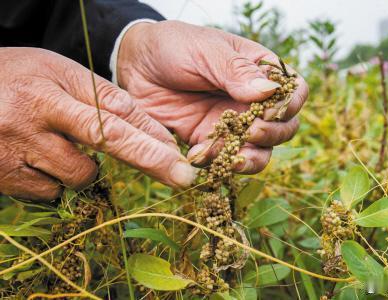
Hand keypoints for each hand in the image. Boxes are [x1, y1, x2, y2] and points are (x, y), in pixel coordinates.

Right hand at [0, 48, 195, 200]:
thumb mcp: (55, 71)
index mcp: (51, 85)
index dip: (151, 133)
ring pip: (81, 175)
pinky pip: (52, 192)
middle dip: (151, 160)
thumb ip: (97, 95)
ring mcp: (18, 151)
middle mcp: (36, 117)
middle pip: (108, 139)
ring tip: (58, 145)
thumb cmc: (14, 78)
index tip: (180, 153)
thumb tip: (146, 127)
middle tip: (183, 178)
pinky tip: (38, 159)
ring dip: (84, 168)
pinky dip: (56, 180)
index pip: (114, 109)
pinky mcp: (5, 178)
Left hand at [117, 21, 307, 172]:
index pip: (294, 91)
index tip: (269, 109)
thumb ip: (236, 70)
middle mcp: (251, 101)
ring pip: (260, 150)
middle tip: (250, 131)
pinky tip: (196, 154)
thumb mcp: (206, 50)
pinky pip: (224, 160)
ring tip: (232, 156)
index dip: (290, 104)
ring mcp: (232, 124)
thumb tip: (269, 91)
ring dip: (251, 158)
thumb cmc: (173, 46)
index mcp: (258, 71)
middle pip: (285, 127)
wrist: (135, 64)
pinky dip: (217, 164)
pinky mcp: (209, 141)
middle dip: (272, 134)